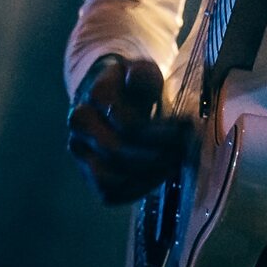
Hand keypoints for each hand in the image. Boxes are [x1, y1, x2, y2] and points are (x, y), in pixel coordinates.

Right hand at [66, 55, 190, 204]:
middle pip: (116, 151)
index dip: (160, 132)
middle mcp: (80, 123)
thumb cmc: (133, 85)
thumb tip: (134, 80)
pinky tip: (157, 178)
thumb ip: (142, 74)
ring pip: (107, 178)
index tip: (185, 131)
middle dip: (155, 155)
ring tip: (170, 166)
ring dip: (144, 177)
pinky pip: (108, 193)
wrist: (110, 96)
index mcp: (95, 94)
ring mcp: (80, 150)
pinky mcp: (87, 171)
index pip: (126, 123)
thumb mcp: (142, 72)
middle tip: (181, 152)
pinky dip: (135, 191)